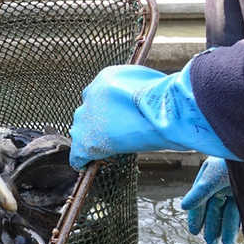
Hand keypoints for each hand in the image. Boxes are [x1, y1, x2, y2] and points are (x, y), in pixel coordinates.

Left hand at [68, 63, 238, 170]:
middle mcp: (90, 94)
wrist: (164, 109)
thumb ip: (139, 90)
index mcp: (105, 78)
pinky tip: (87, 165)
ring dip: (93, 140)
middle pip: (88, 113)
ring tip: (104, 150)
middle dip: (99, 123)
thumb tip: (147, 96)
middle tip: (113, 134)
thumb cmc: (165, 97)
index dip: (108, 110)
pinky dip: (82, 161)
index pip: (99, 96)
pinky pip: (78, 155)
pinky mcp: (87, 141)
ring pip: (82, 132)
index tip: (117, 119)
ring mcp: (86, 118)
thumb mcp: (150, 82)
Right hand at [180, 157, 240, 243]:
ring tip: (225, 243)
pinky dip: (237, 223)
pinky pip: (241, 211)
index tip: (194, 232)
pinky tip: (235, 235)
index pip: (200, 201)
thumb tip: (183, 207)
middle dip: (212, 226)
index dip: (196, 216)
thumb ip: (199, 193)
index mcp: (210, 177)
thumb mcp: (213, 177)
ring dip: (225, 228)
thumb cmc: (234, 162)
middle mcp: (222, 184)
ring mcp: (236, 189)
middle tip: (211, 242)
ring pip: (228, 212)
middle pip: (214, 209)